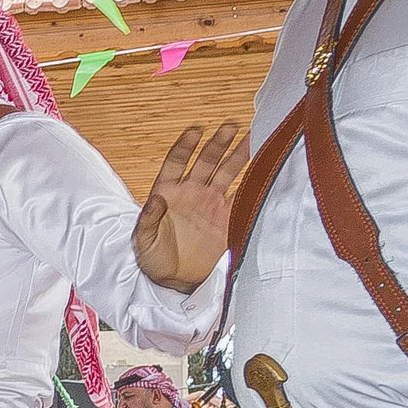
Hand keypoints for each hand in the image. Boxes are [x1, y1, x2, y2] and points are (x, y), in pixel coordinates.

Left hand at [133, 121, 250, 290]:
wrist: (174, 282)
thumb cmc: (153, 259)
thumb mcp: (143, 240)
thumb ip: (148, 219)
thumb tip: (155, 199)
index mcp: (169, 191)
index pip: (177, 162)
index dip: (185, 146)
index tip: (195, 131)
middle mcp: (192, 192)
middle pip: (207, 161)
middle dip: (219, 144)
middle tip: (232, 126)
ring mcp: (211, 204)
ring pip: (228, 173)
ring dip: (239, 155)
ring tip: (254, 137)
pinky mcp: (227, 219)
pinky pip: (243, 198)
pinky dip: (253, 186)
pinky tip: (264, 171)